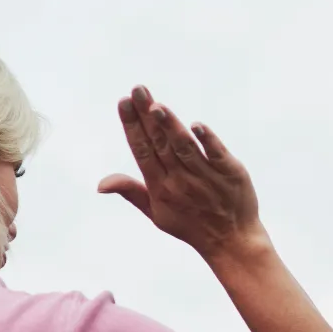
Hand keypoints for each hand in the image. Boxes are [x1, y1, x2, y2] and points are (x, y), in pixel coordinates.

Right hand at [98, 85, 265, 261]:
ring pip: (184, 147)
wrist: (232, 241)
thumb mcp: (156, 214)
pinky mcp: (231, 173)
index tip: (123, 102)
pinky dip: (206, 140)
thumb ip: (130, 192)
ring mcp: (207, 177)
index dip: (132, 127)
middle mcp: (181, 181)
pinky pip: (216, 154)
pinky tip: (195, 126)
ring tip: (157, 105)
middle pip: (160, 143)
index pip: (142, 151)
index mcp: (160, 188)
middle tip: (138, 90)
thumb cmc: (191, 225)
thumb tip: (100, 184)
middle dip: (147, 116)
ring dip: (171, 126)